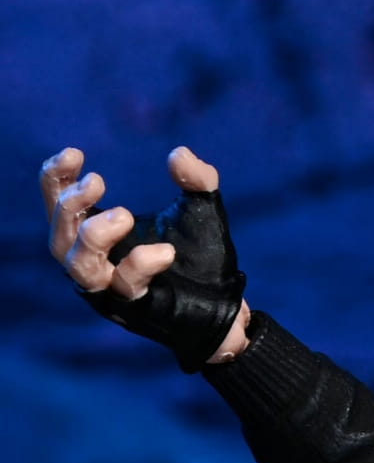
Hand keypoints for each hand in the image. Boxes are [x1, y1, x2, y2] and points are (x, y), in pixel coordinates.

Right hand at [40, 146, 252, 366]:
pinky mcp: (136, 308)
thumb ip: (197, 179)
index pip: (59, 203)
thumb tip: (179, 154)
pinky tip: (165, 251)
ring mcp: (113, 288)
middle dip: (71, 205)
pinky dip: (140, 264)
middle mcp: (97, 262)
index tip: (75, 154)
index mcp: (101, 233)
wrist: (228, 301)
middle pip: (59, 235)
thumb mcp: (202, 210)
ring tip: (124, 214)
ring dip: (93, 236)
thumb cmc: (204, 255)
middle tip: (97, 182)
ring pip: (78, 266)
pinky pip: (124, 287)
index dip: (57, 178)